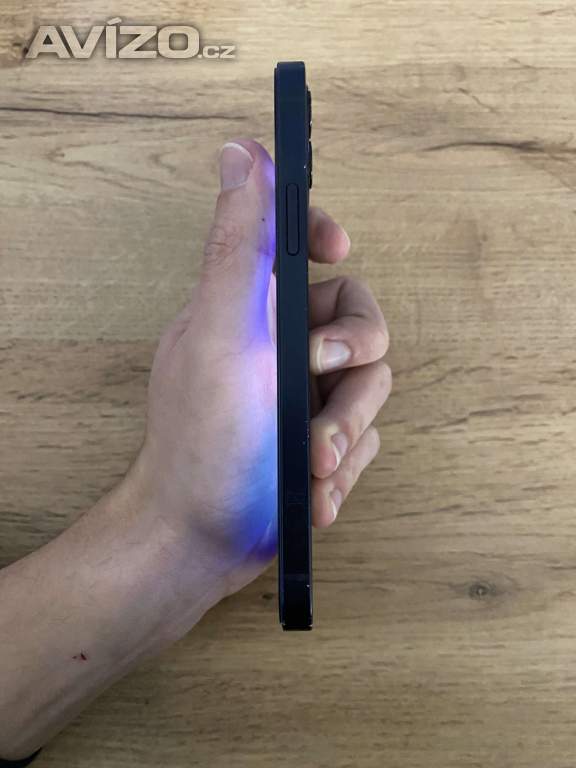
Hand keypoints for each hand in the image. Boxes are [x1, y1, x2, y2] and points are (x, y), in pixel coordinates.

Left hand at [129, 140, 390, 595]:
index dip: (325, 233)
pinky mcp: (322, 441)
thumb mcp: (221, 335)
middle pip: (362, 326)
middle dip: (352, 375)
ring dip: (346, 434)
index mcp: (254, 310)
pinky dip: (343, 469)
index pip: (300, 244)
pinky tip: (313, 495)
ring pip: (372, 390)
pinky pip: (366, 439)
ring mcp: (306, 396)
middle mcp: (284, 346)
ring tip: (313, 468)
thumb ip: (236, 248)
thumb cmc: (202, 438)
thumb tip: (240, 153)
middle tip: (322, 412)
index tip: (338, 247)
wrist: (200, 538)